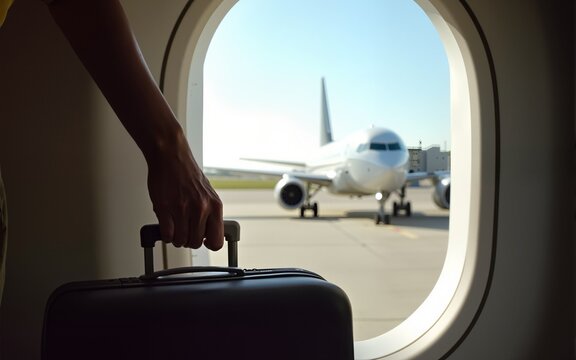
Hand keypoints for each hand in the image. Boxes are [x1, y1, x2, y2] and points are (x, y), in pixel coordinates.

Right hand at [146, 133, 222, 249]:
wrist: (171, 156)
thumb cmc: (187, 173)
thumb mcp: (208, 193)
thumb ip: (209, 213)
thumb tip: (209, 233)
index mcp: (214, 206)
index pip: (217, 240)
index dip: (208, 243)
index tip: (203, 241)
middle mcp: (200, 209)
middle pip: (195, 243)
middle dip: (188, 240)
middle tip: (184, 231)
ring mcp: (182, 209)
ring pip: (180, 240)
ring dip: (176, 237)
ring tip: (175, 227)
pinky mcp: (165, 208)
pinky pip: (167, 234)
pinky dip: (165, 234)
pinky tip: (166, 225)